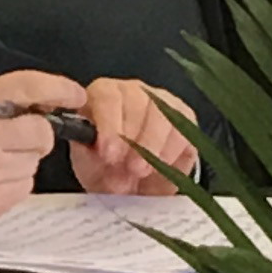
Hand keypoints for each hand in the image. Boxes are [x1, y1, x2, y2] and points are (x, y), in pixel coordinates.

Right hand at [0, 75, 65, 230]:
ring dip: (20, 163)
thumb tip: (39, 105)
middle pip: (40, 133)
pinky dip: (10, 185)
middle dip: (35, 136)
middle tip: (12, 141)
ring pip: (33, 164)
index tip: (74, 95)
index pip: (26, 87)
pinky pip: (22, 189)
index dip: (58, 88)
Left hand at [72, 78, 199, 193]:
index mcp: (102, 94)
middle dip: (135, 140)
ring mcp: (161, 101)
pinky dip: (172, 151)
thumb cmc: (102, 166)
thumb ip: (89, 158)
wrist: (127, 181)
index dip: (109, 126)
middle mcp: (132, 91)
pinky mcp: (184, 118)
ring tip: (144, 171)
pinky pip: (183, 129)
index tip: (108, 153)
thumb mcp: (87, 164)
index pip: (107, 97)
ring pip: (163, 113)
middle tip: (131, 168)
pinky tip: (161, 166)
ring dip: (154, 146)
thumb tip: (100, 161)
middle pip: (138, 103)